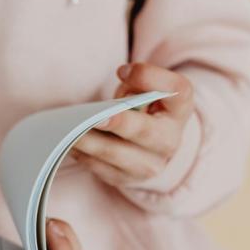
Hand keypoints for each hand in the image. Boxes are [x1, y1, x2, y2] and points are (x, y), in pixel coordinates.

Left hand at [72, 63, 194, 187]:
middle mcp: (170, 140)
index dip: (150, 78)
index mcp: (180, 108)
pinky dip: (83, 155)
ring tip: (70, 130)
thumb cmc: (143, 107)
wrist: (148, 146)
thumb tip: (118, 90)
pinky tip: (69, 143)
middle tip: (97, 118)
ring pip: (116, 154)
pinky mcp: (126, 178)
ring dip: (90, 142)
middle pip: (146, 132)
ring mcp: (150, 164)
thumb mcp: (144, 88)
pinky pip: (101, 168)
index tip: (121, 70)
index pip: (176, 91)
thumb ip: (136, 83)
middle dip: (120, 124)